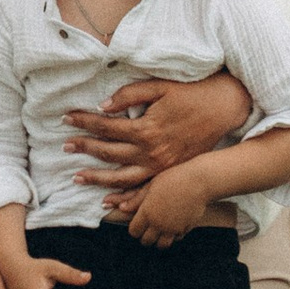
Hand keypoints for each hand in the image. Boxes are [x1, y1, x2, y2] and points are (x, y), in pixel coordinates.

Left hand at [65, 70, 251, 194]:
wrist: (225, 108)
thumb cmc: (192, 93)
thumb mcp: (160, 87)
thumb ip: (130, 95)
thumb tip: (103, 106)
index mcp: (147, 128)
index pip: (106, 127)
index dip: (84, 122)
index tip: (66, 119)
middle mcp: (151, 152)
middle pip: (110, 154)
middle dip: (85, 149)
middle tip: (64, 148)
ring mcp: (161, 166)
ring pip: (123, 178)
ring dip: (99, 179)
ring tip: (78, 178)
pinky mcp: (170, 171)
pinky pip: (144, 190)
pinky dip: (126, 198)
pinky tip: (112, 201)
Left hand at [123, 160, 213, 248]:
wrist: (199, 181)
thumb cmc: (174, 178)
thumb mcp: (151, 185)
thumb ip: (135, 199)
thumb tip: (121, 208)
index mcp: (147, 212)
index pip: (134, 231)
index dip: (135, 228)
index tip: (138, 222)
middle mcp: (158, 224)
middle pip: (146, 241)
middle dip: (145, 235)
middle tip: (149, 226)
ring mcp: (172, 228)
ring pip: (161, 245)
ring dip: (159, 239)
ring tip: (161, 229)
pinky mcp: (185, 229)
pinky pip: (176, 239)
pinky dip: (174, 235)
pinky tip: (175, 224)